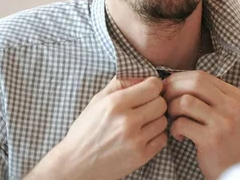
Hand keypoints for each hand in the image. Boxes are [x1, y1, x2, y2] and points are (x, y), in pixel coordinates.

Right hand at [26, 76, 167, 179]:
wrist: (76, 165)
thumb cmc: (86, 130)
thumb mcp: (98, 101)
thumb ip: (120, 83)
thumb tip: (143, 74)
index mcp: (115, 103)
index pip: (154, 86)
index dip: (153, 86)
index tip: (148, 91)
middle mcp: (127, 121)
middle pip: (161, 103)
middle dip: (155, 103)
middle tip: (145, 108)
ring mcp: (135, 140)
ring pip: (163, 121)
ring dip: (155, 121)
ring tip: (141, 124)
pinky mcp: (141, 156)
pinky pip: (163, 139)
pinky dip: (156, 137)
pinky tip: (143, 136)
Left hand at [163, 70, 239, 179]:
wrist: (234, 166)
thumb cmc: (221, 136)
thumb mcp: (222, 111)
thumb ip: (206, 95)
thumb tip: (172, 81)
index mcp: (234, 95)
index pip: (201, 76)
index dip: (179, 79)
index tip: (167, 89)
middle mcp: (231, 105)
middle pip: (194, 83)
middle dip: (173, 90)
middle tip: (165, 102)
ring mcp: (223, 121)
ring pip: (186, 101)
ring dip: (172, 109)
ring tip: (173, 119)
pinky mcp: (212, 139)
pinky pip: (182, 123)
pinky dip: (174, 128)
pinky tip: (179, 135)